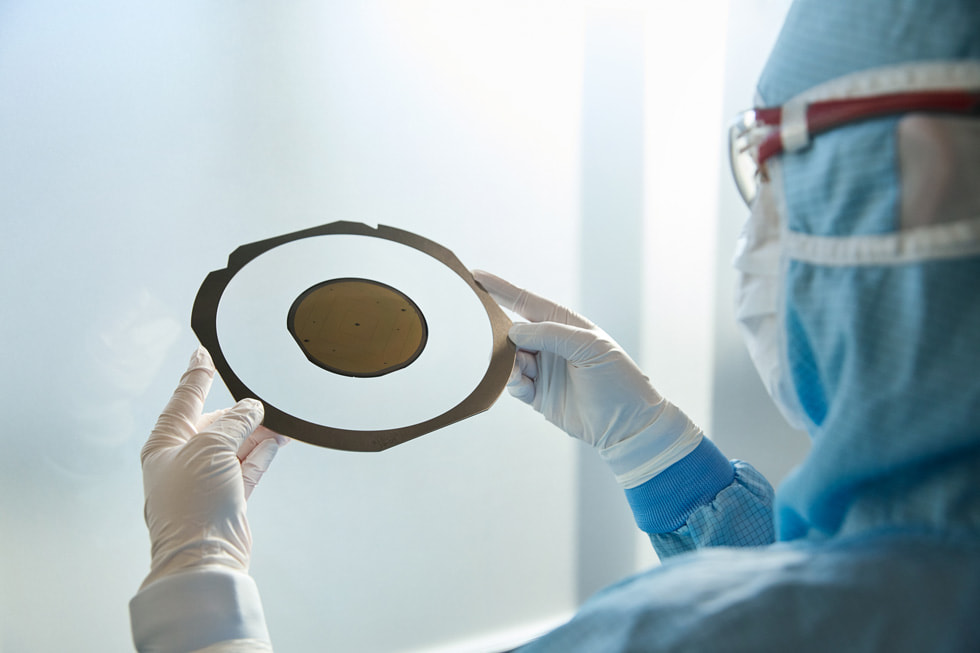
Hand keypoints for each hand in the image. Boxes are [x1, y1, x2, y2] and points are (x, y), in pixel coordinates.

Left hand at [139, 347, 286, 588]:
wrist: (203, 557)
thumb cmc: (192, 505)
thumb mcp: (210, 448)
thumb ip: (234, 422)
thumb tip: (252, 409)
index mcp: (165, 443)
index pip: (183, 398)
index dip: (197, 374)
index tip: (203, 353)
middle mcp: (183, 459)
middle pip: (215, 422)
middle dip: (240, 411)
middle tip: (263, 400)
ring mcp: (206, 479)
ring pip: (236, 443)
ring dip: (258, 431)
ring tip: (282, 420)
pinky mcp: (228, 497)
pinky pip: (248, 465)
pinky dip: (262, 452)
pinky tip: (277, 440)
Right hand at [472, 271, 701, 487]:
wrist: (627, 423)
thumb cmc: (617, 378)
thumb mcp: (589, 347)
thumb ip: (550, 334)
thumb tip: (514, 331)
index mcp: (563, 324)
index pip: (525, 301)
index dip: (500, 289)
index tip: (474, 275)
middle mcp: (549, 344)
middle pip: (511, 331)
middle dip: (500, 333)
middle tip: (490, 336)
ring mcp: (542, 369)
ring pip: (508, 359)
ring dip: (510, 363)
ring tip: (523, 369)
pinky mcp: (537, 395)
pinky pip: (513, 384)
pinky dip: (514, 383)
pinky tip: (526, 385)